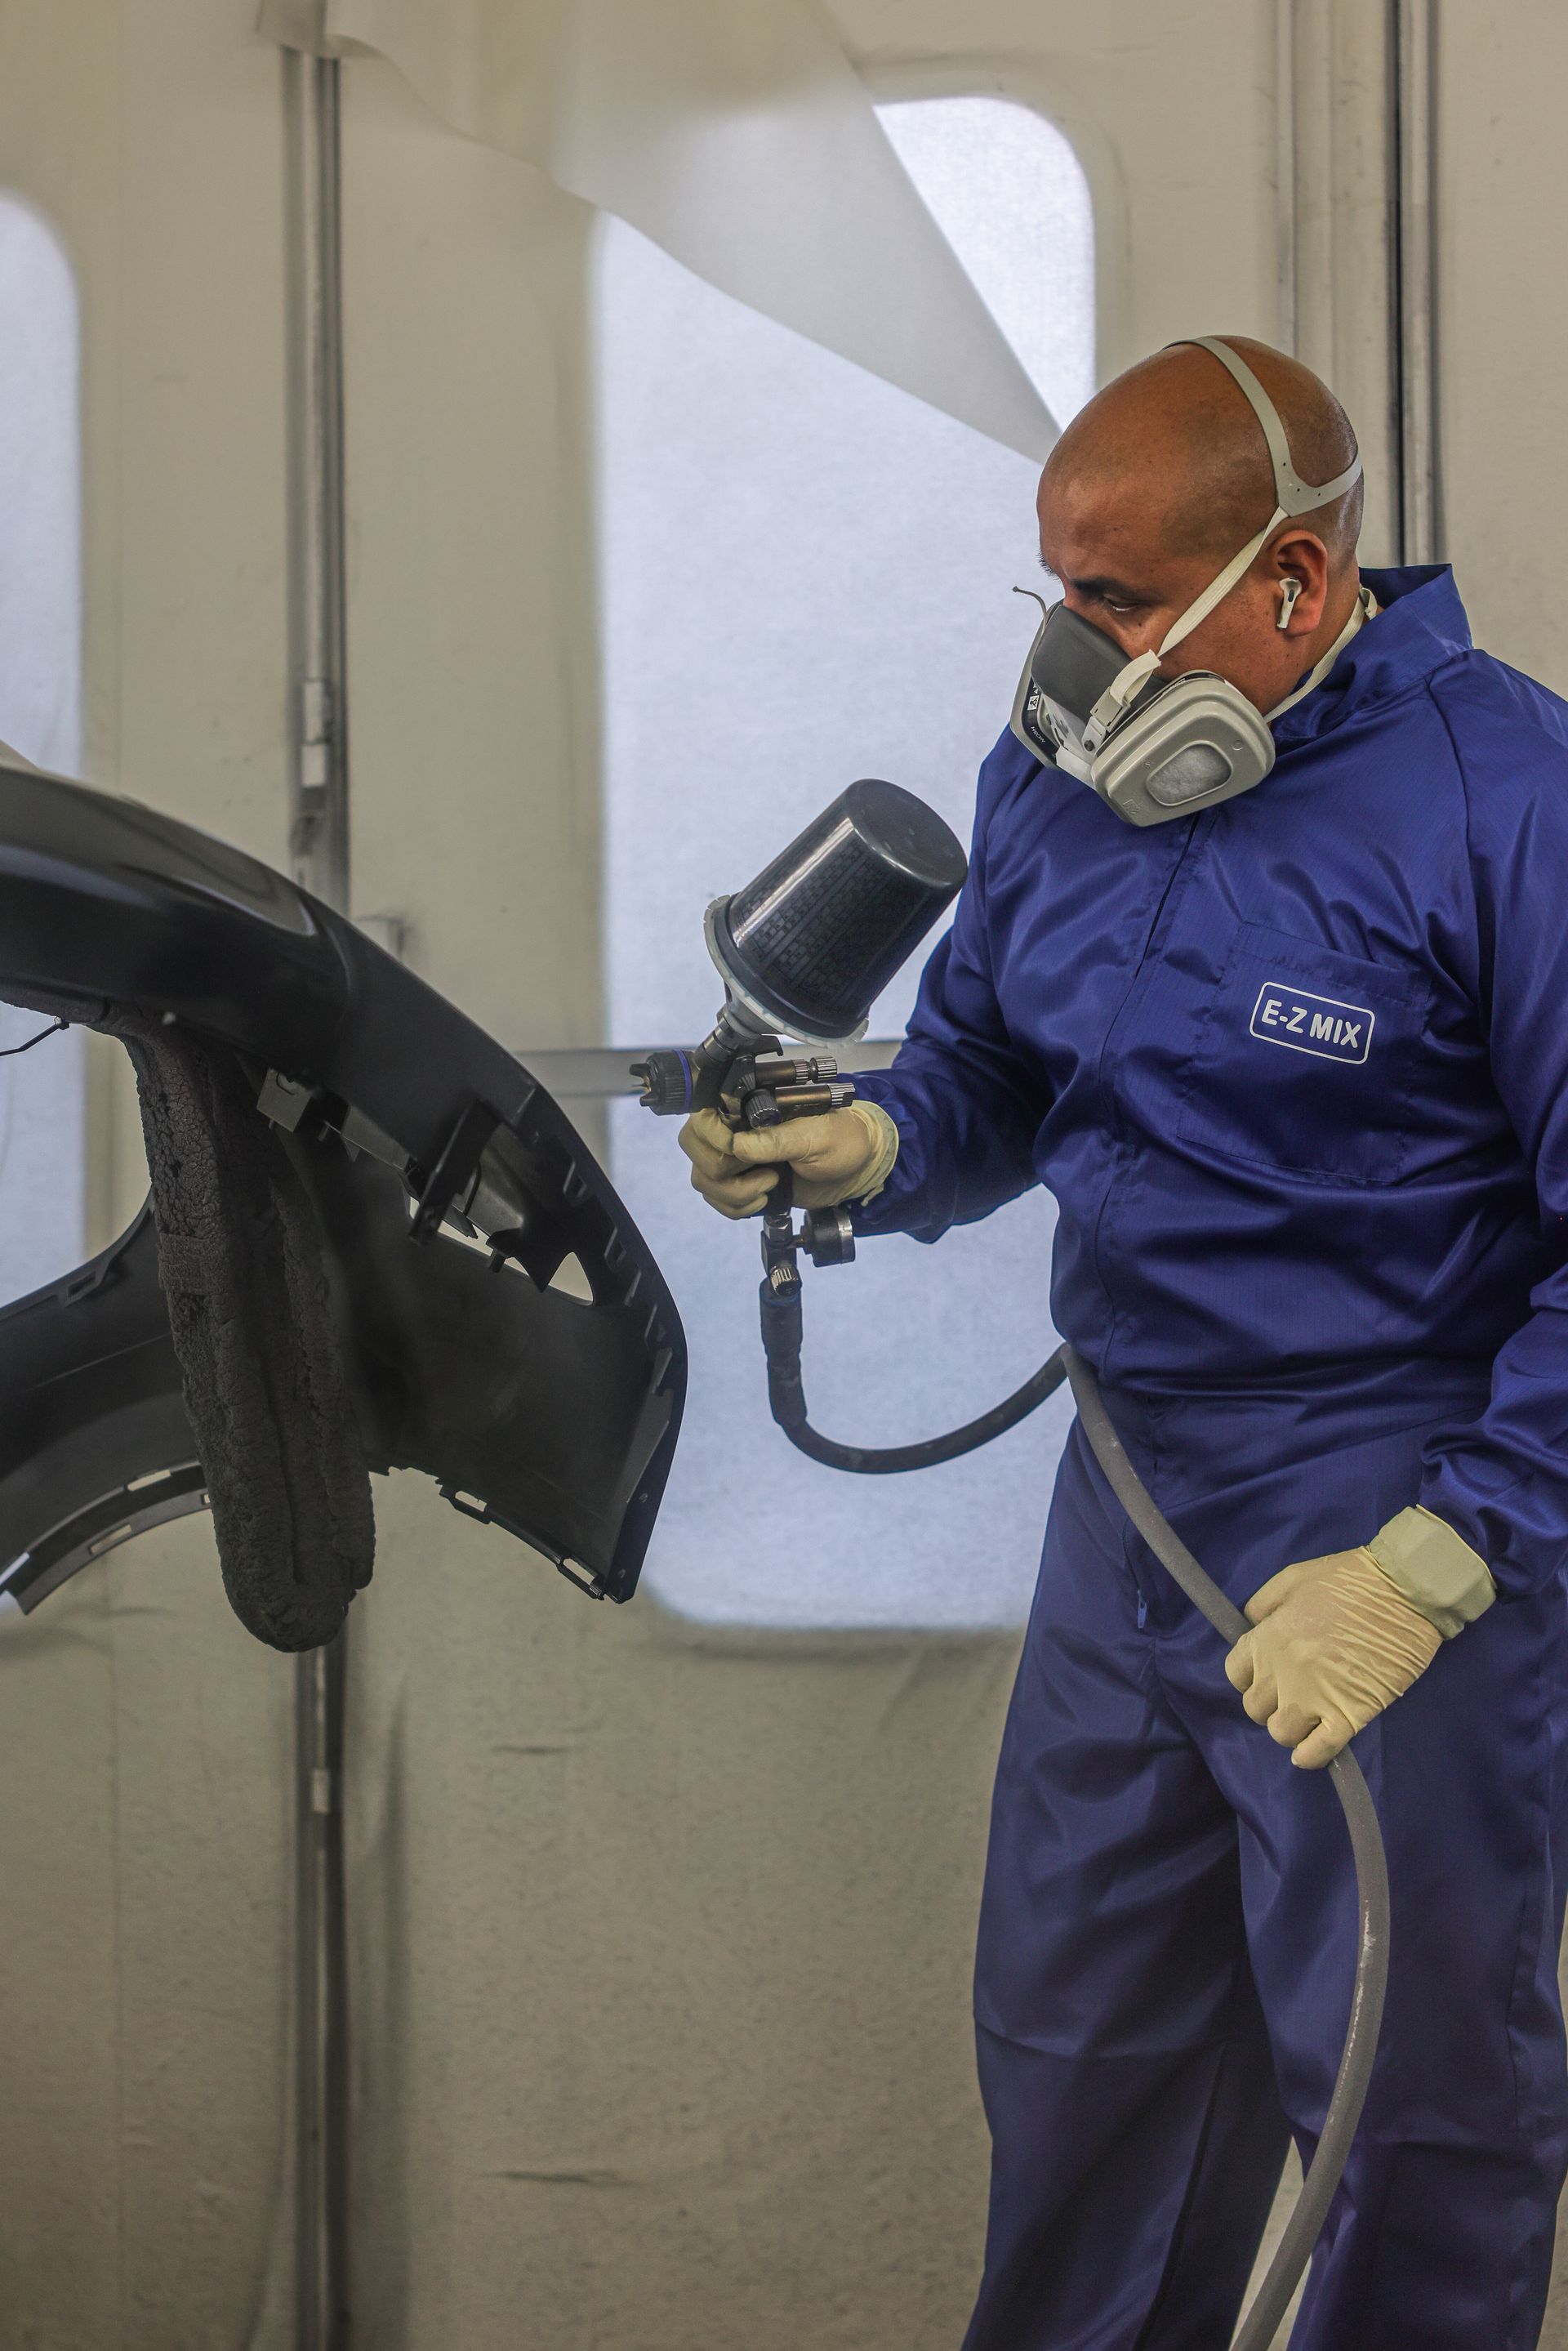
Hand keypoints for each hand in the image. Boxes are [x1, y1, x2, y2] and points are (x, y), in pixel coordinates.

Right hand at [677, 1103, 897, 1218]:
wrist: (858, 1169)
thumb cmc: (844, 1140)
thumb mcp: (817, 1136)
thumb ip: (779, 1139)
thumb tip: (737, 1145)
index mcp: (751, 1105)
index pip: (703, 1114)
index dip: (712, 1136)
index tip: (740, 1153)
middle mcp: (735, 1128)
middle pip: (694, 1146)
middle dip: (723, 1169)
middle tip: (763, 1173)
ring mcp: (735, 1157)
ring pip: (703, 1178)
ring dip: (734, 1193)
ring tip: (771, 1186)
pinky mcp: (741, 1183)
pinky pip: (716, 1199)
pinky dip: (736, 1207)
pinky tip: (765, 1200)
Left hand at [1224, 1546, 1442, 1769]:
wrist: (1405, 1592)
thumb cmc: (1349, 1579)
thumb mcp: (1292, 1578)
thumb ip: (1263, 1605)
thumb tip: (1252, 1628)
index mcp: (1268, 1638)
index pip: (1236, 1675)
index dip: (1250, 1677)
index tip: (1268, 1674)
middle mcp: (1283, 1672)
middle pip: (1256, 1708)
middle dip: (1270, 1702)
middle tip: (1291, 1693)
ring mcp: (1315, 1697)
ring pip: (1282, 1733)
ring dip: (1290, 1728)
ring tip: (1307, 1716)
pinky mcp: (1349, 1715)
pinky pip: (1317, 1752)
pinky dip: (1310, 1757)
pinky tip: (1310, 1751)